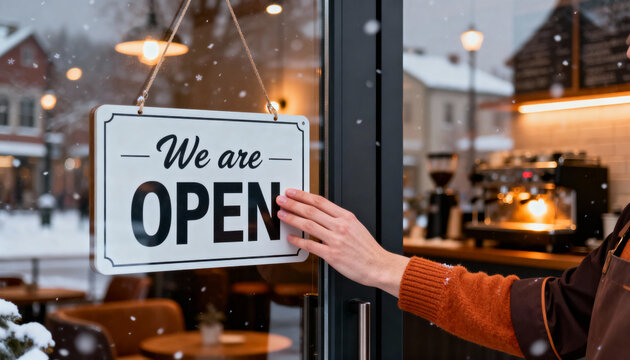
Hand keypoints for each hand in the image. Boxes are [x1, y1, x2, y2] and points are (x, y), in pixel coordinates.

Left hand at [276, 189, 409, 296]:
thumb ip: (338, 219)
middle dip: (293, 203)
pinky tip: (290, 238)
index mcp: (346, 217)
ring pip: (308, 225)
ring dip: (292, 218)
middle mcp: (340, 226)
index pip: (320, 201)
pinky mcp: (332, 255)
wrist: (378, 265)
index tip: (291, 192)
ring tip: (281, 214)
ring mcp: (336, 240)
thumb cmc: (367, 249)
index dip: (303, 195)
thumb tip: (319, 214)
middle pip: (311, 211)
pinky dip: (298, 241)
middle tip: (281, 199)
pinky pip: (311, 245)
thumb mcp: (356, 226)